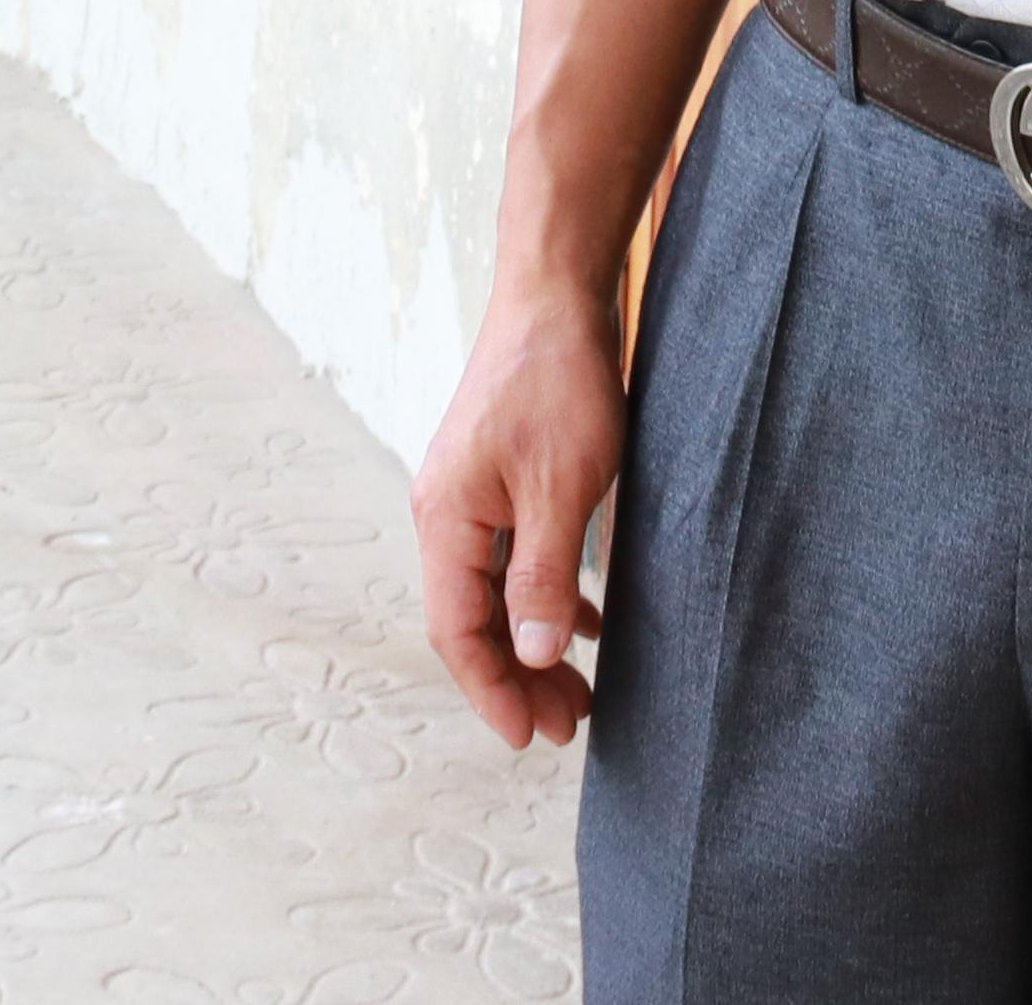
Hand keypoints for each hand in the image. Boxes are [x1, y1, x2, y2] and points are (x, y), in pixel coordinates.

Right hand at [413, 276, 629, 747]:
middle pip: (473, 619)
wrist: (557, 293)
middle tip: (569, 728)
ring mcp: (472, 494)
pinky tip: (585, 623)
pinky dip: (547, 597)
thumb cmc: (557, 383)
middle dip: (516, 680)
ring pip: (497, 592)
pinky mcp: (503, 477)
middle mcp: (447, 512)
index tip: (533, 738)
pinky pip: (515, 558)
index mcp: (446, 520)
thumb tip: (532, 657)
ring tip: (579, 692)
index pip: (458, 631)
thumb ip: (544, 573)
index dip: (494, 690)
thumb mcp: (562, 488)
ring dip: (532, 645)